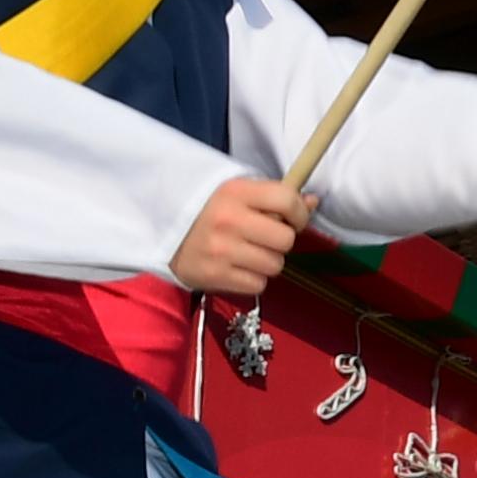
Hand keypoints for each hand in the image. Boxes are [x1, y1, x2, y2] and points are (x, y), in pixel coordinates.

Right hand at [178, 177, 312, 297]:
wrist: (163, 233)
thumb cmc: (208, 210)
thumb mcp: (237, 192)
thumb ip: (274, 196)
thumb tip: (313, 202)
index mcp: (236, 192)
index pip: (287, 200)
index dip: (299, 213)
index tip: (293, 218)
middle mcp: (229, 220)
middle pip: (286, 240)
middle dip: (281, 240)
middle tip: (266, 238)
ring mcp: (220, 250)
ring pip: (274, 266)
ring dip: (268, 262)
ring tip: (249, 253)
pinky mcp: (214, 276)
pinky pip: (258, 285)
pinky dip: (253, 279)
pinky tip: (238, 267)